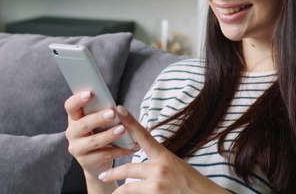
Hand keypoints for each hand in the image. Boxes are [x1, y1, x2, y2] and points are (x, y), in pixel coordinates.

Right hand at [64, 92, 138, 177]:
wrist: (97, 162)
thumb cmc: (100, 133)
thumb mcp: (100, 122)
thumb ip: (104, 112)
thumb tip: (119, 107)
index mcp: (75, 118)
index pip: (70, 107)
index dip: (78, 99)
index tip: (90, 93)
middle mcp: (72, 133)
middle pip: (82, 124)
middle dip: (98, 118)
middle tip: (113, 113)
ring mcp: (77, 148)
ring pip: (93, 141)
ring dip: (109, 135)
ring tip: (123, 129)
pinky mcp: (85, 162)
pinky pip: (103, 155)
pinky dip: (119, 150)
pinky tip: (130, 147)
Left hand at [98, 106, 228, 193]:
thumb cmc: (191, 183)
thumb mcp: (175, 165)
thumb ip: (157, 161)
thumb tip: (141, 162)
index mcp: (164, 156)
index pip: (144, 135)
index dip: (130, 122)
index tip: (119, 110)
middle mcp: (160, 168)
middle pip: (128, 168)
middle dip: (114, 172)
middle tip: (104, 175)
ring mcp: (158, 184)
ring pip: (128, 187)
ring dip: (118, 191)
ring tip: (112, 193)